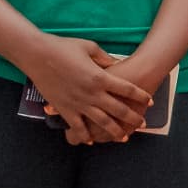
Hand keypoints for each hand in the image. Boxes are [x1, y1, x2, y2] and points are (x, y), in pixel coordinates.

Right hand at [23, 35, 150, 144]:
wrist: (37, 55)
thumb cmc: (64, 47)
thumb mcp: (90, 48)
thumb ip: (105, 59)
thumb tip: (116, 65)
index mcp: (100, 77)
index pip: (127, 89)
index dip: (141, 96)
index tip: (150, 101)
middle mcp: (91, 93)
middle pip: (118, 109)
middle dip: (132, 117)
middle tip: (142, 124)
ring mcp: (77, 103)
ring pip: (100, 121)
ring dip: (113, 131)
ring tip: (123, 138)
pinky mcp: (63, 109)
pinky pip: (76, 126)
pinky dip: (84, 134)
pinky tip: (91, 140)